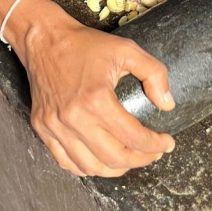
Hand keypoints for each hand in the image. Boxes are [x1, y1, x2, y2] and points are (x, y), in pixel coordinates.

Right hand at [7, 0, 175, 176]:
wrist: (44, 41)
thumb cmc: (85, 45)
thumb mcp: (127, 50)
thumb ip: (154, 74)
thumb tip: (168, 104)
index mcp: (96, 99)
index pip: (133, 137)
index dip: (156, 145)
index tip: (167, 143)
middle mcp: (74, 118)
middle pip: (114, 158)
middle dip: (140, 160)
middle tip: (153, 153)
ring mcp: (55, 127)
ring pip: (90, 166)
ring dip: (115, 169)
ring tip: (130, 159)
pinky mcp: (43, 129)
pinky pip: (66, 162)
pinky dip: (87, 168)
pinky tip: (102, 160)